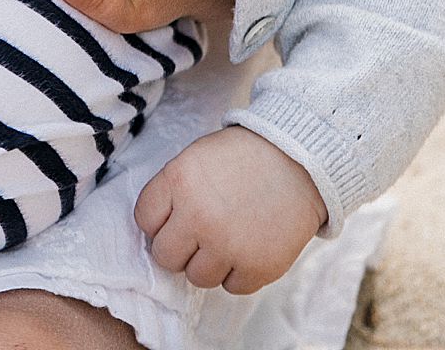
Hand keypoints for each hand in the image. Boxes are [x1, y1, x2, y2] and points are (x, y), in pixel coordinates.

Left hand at [135, 127, 326, 292]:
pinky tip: (249, 245)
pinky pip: (231, 287)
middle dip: (179, 247)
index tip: (175, 217)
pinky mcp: (256, 268)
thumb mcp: (197, 158)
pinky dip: (239, 272)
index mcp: (178, 181)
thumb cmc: (243, 157)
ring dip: (209, 262)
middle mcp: (198, 216)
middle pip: (165, 256)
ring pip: (197, 277)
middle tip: (198, 234)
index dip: (158, 221)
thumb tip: (156, 230)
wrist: (299, 161)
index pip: (144, 219)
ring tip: (227, 236)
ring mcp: (227, 245)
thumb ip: (173, 191)